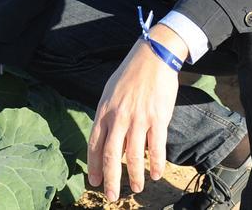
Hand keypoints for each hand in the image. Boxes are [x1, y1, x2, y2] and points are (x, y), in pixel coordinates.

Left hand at [87, 24, 186, 201]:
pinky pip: (156, 148)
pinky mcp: (157, 118)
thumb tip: (109, 138)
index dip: (94, 166)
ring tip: (137, 189)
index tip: (94, 182)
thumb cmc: (131, 73)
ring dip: (134, 176)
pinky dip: (156, 164)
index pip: (94, 145)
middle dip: (110, 180)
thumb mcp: (110, 92)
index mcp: (104, 111)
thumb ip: (108, 116)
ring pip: (134, 156)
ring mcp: (138, 118)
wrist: (153, 56)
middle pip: (111, 156)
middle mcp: (119, 117)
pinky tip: (156, 174)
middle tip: (111, 197)